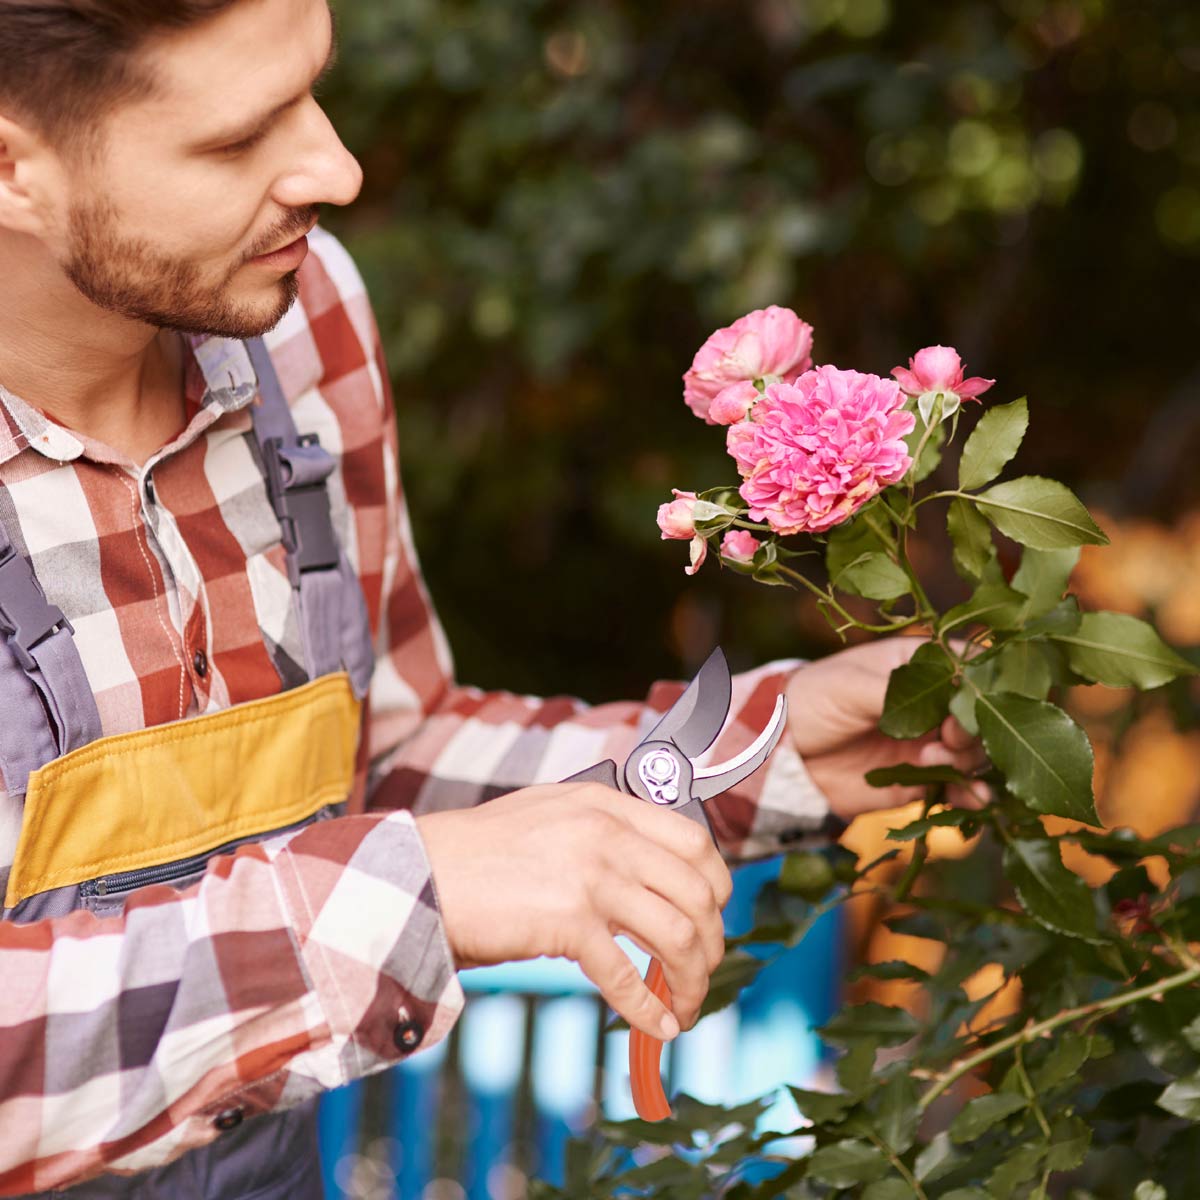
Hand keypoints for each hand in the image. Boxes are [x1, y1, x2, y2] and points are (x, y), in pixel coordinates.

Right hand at [415, 783, 732, 1039]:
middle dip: (711, 941)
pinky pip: (627, 976)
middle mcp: (605, 833)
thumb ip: (602, 830)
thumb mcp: (551, 816)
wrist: (420, 874)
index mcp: (605, 804)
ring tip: (685, 1005)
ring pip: (676, 936)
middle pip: (696, 893)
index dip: (716, 884)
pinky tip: (660, 1026)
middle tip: (703, 969)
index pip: (693, 840)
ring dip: (690, 980)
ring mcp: (589, 875)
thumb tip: (651, 874)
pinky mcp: (566, 922)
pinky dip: (650, 1009)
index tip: (714, 914)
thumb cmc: (480, 853)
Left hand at [785, 637, 986, 820]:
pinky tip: (972, 799)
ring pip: (973, 752)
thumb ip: (898, 692)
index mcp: (917, 664)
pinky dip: (970, 795)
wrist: (782, 755)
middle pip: (978, 713)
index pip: (969, 665)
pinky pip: (957, 787)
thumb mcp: (850, 686)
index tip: (969, 700)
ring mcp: (928, 741)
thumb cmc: (811, 701)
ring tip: (932, 762)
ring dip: (966, 759)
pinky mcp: (921, 778)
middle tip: (948, 737)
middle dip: (971, 727)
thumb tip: (950, 698)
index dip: (980, 683)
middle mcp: (931, 702)